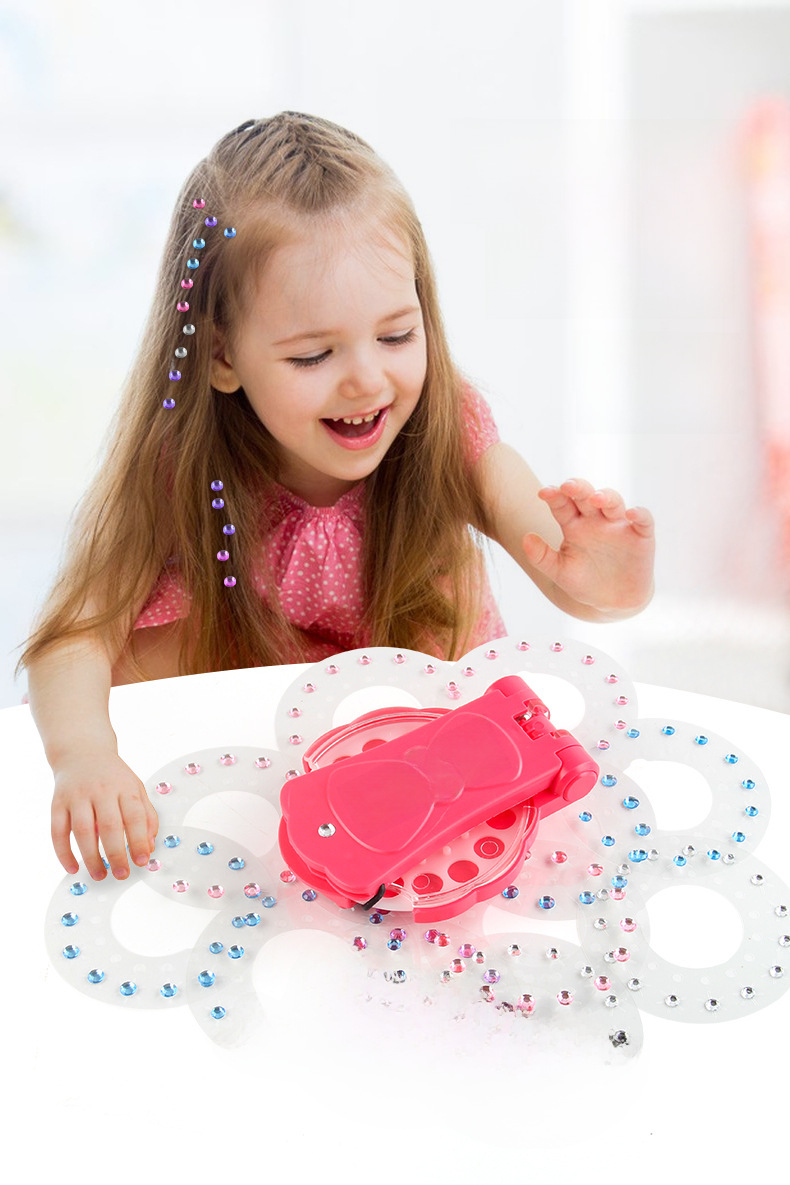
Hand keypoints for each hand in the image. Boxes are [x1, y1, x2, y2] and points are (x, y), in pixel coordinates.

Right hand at [51, 752, 158, 880]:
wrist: (82, 751)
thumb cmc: (113, 777)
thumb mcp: (136, 789)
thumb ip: (146, 817)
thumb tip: (149, 847)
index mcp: (124, 787)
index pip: (134, 816)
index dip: (139, 840)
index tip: (142, 861)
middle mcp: (101, 790)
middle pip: (109, 826)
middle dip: (116, 854)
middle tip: (122, 875)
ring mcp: (77, 796)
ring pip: (82, 831)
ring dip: (91, 858)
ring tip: (100, 875)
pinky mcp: (57, 803)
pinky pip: (58, 831)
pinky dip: (63, 853)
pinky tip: (73, 867)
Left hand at [521, 478, 654, 614]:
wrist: (613, 602)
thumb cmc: (585, 582)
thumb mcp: (560, 573)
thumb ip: (541, 557)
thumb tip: (525, 539)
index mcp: (574, 525)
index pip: (562, 504)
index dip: (554, 496)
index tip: (543, 492)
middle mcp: (596, 520)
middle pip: (586, 496)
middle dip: (578, 488)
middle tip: (567, 486)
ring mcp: (619, 525)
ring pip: (613, 502)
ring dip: (605, 497)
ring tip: (595, 498)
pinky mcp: (641, 535)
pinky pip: (644, 519)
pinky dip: (639, 514)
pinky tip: (631, 514)